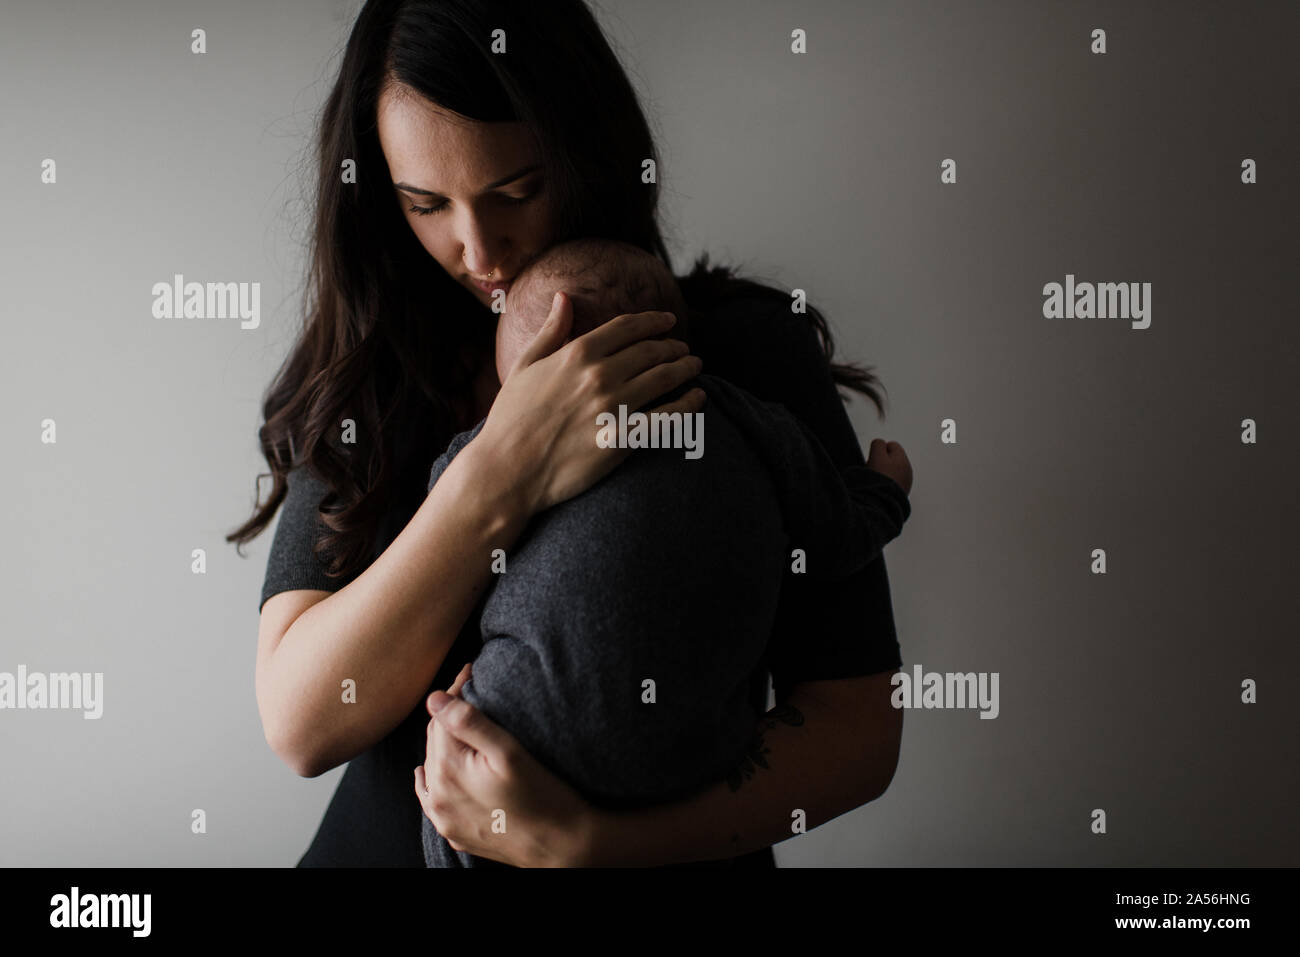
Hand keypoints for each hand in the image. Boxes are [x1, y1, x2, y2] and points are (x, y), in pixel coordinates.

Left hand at [414, 662, 595, 867]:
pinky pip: (433, 798)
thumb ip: (468, 722)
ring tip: (459, 725)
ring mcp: (444, 818)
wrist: (561, 846)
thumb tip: (434, 699)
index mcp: (447, 770)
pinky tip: (434, 772)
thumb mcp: (508, 751)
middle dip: (449, 716)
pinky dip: (434, 780)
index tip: (471, 671)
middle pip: (434, 741)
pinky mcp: (454, 832)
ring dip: (443, 745)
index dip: (456, 691)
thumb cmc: (542, 796)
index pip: (440, 718)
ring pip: (432, 767)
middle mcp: (437, 796)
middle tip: (468, 691)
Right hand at [476, 291, 706, 513]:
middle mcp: (599, 376)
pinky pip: (667, 419)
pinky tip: (698, 399)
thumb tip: (564, 297)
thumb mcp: (524, 366)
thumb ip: (551, 331)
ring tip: (694, 366)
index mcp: (576, 354)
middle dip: (673, 346)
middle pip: (650, 351)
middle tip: (684, 348)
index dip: (652, 321)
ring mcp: (613, 408)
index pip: (627, 328)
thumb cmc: (510, 419)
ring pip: (664, 378)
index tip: (667, 321)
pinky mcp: (622, 440)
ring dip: (685, 368)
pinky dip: (688, 405)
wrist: (507, 471)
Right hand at [867, 438, 912, 494]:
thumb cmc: (879, 478)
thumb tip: (880, 444)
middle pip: (892, 459)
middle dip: (882, 462)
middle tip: (873, 470)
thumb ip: (878, 444)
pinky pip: (892, 483)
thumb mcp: (876, 455)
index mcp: (903, 459)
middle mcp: (907, 470)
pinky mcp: (901, 493)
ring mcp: (906, 483)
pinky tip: (880, 488)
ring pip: (892, 471)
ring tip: (876, 481)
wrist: (882, 502)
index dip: (879, 450)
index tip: (873, 459)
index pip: (891, 445)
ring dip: (884, 473)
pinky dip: (886, 484)